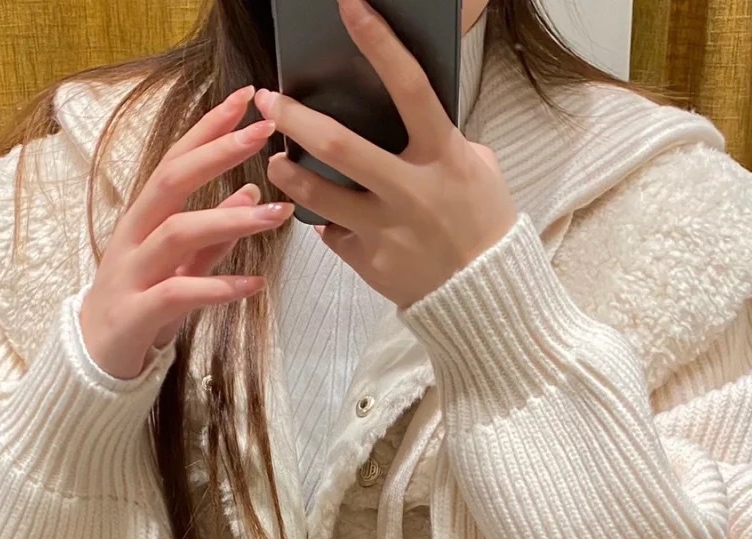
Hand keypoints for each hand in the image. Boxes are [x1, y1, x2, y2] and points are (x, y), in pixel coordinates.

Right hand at [79, 85, 294, 379]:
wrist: (93, 362)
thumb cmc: (139, 308)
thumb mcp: (181, 267)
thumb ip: (215, 236)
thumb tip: (251, 192)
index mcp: (143, 218)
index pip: (175, 160)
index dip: (208, 128)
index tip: (246, 100)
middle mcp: (133, 237)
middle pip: (170, 181)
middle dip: (216, 153)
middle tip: (262, 133)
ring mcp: (131, 274)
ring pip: (178, 234)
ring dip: (229, 220)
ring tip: (275, 214)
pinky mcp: (136, 315)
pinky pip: (178, 294)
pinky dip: (218, 288)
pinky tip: (253, 284)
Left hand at [257, 0, 516, 307]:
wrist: (485, 296)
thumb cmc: (482, 221)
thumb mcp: (477, 168)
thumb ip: (441, 138)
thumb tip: (403, 109)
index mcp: (444, 157)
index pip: (410, 87)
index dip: (379, 43)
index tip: (350, 6)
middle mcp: (412, 192)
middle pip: (339, 146)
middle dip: (294, 118)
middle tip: (267, 102)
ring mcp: (388, 231)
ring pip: (319, 197)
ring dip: (288, 175)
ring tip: (277, 162)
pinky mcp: (371, 264)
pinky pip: (334, 236)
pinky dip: (328, 222)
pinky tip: (329, 216)